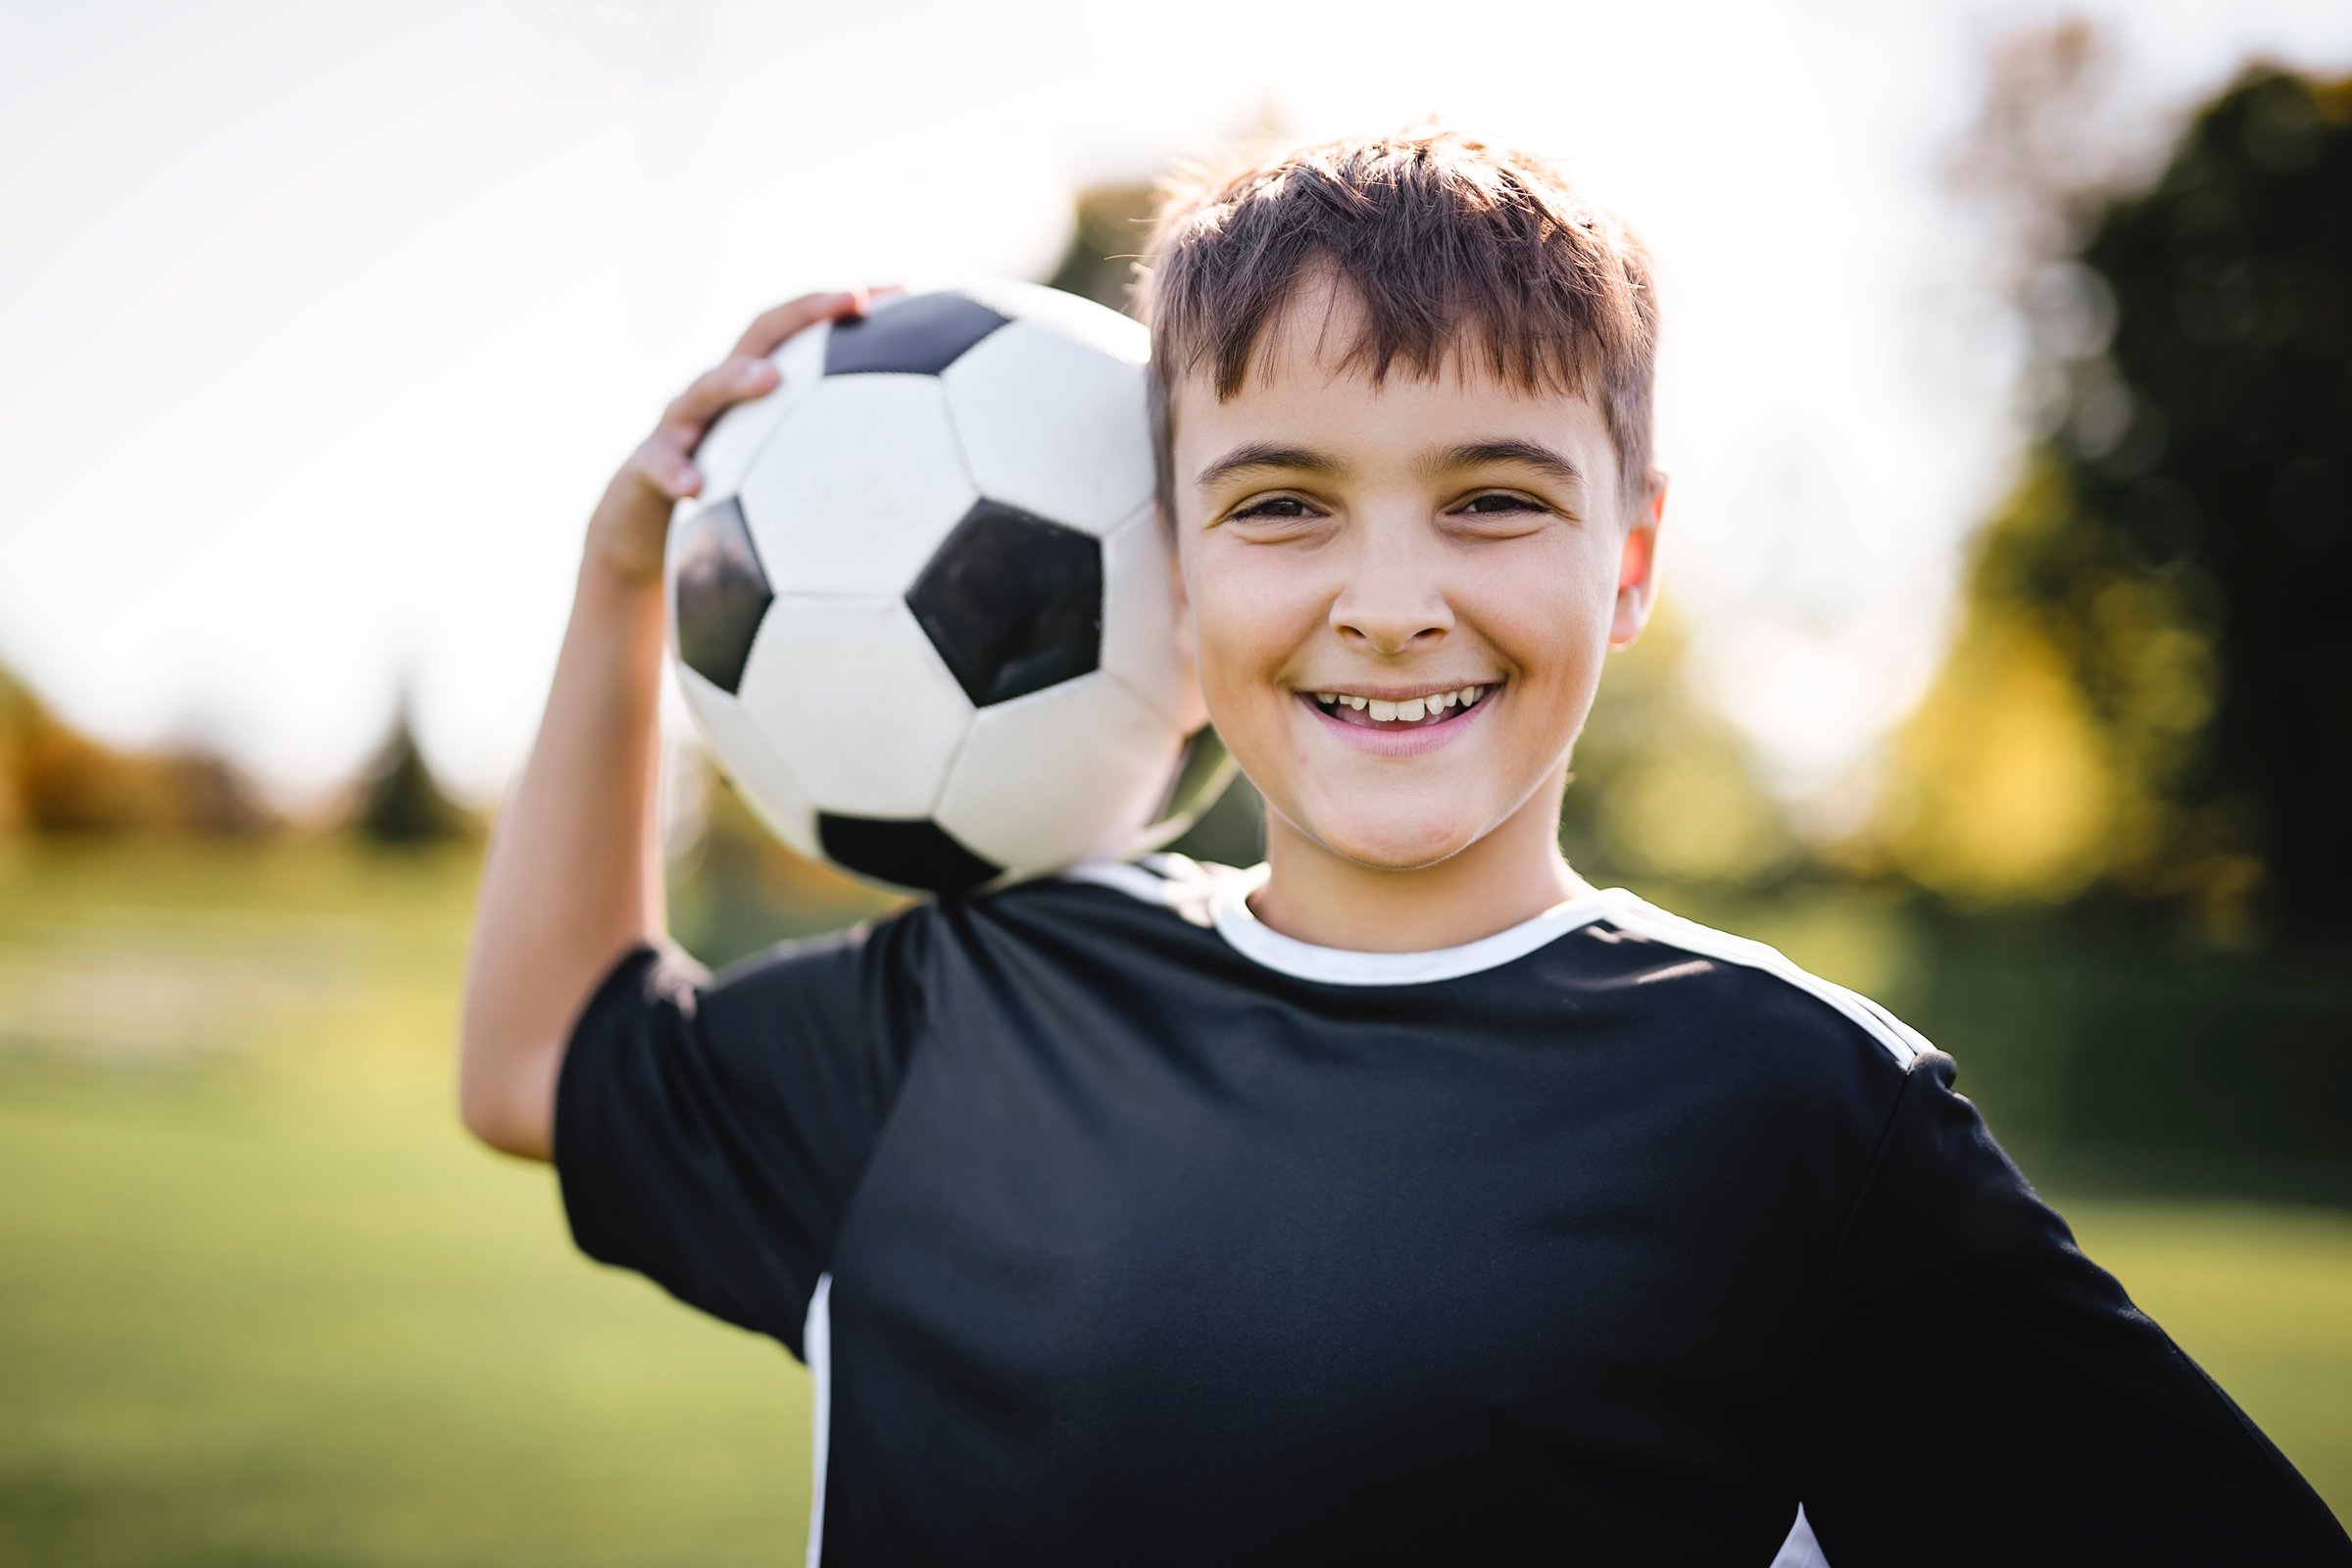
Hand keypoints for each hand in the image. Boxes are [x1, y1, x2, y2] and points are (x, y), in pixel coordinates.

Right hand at [580, 286, 897, 587]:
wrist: (643, 541)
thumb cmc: (725, 509)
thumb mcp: (777, 482)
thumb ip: (831, 464)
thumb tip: (911, 472)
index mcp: (752, 391)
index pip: (799, 333)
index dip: (841, 309)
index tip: (898, 292)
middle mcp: (715, 397)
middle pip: (756, 339)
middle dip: (802, 314)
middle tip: (850, 302)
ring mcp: (676, 428)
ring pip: (702, 392)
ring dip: (736, 380)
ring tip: (769, 380)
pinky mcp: (643, 470)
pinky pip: (657, 466)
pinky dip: (675, 470)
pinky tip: (694, 486)